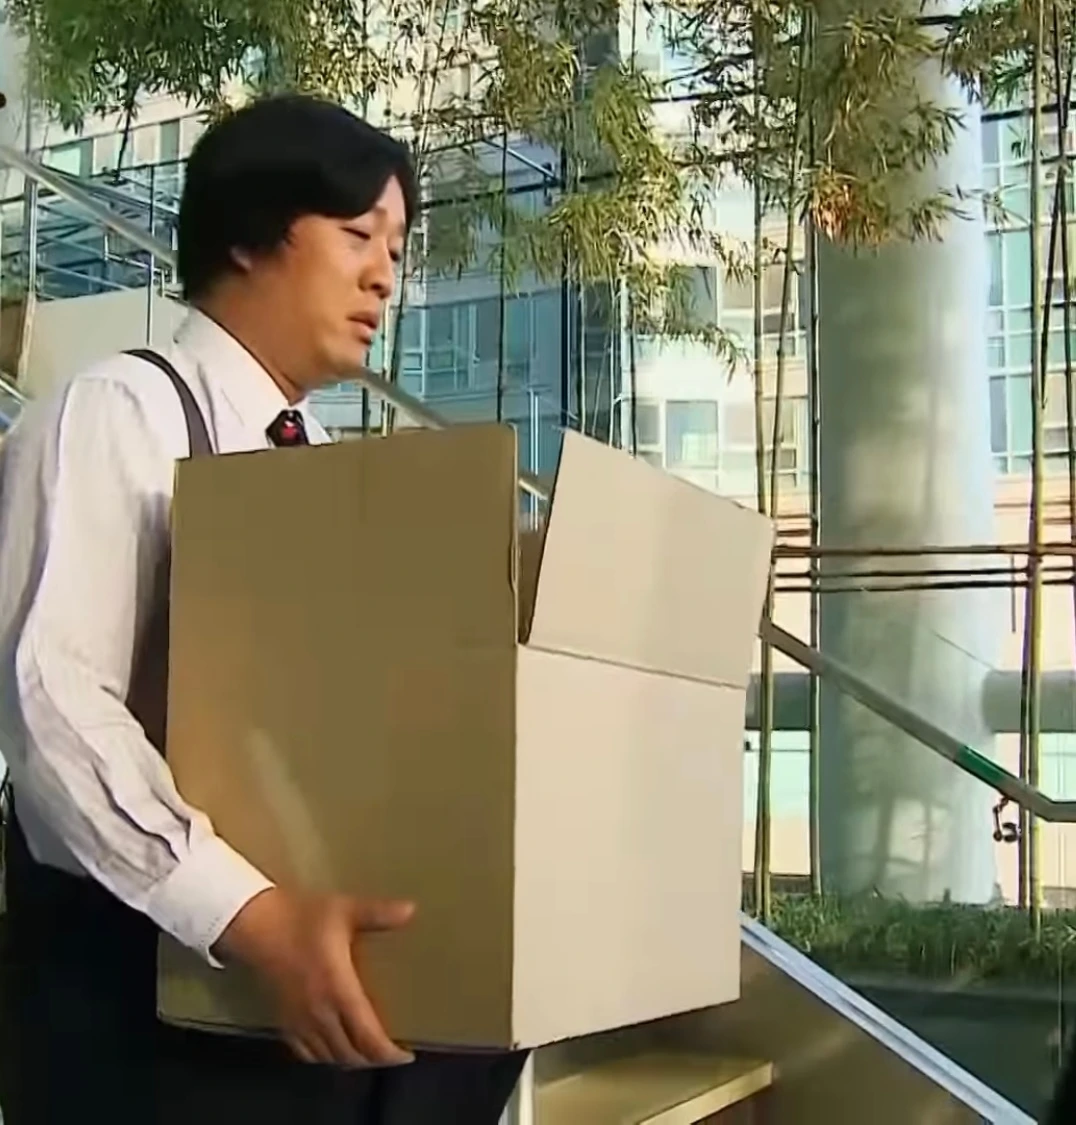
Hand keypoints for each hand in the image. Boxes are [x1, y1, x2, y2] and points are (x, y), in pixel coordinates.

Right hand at [215, 886, 414, 1067]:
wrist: (257, 925)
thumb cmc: (303, 918)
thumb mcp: (344, 911)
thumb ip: (378, 914)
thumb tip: (412, 910)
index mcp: (338, 990)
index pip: (367, 1038)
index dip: (388, 1054)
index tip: (407, 1054)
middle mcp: (320, 1014)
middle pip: (350, 1054)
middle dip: (374, 1060)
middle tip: (393, 1053)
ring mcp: (299, 1021)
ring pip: (329, 1057)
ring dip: (351, 1060)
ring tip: (369, 1051)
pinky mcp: (283, 1021)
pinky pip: (307, 1053)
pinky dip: (325, 1057)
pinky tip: (335, 1048)